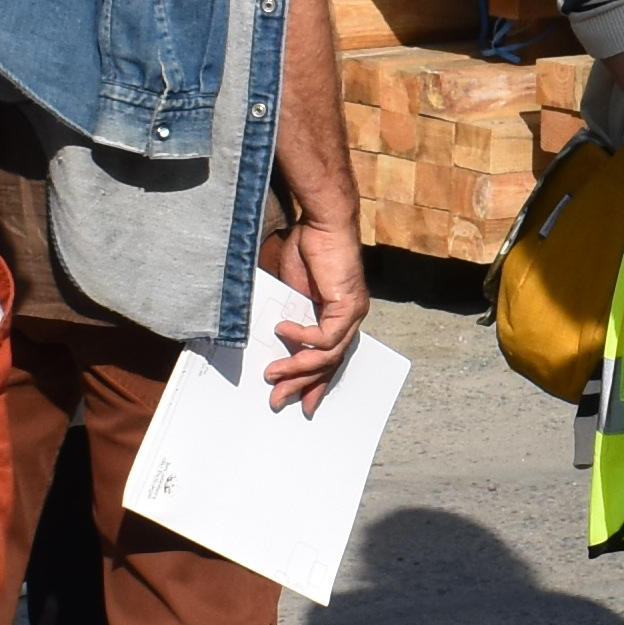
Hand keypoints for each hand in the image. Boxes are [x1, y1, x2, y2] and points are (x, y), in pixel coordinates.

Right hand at [264, 213, 367, 406]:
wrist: (323, 223)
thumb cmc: (307, 250)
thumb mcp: (292, 291)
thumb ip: (289, 316)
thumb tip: (271, 339)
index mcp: (338, 317)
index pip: (328, 358)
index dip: (313, 381)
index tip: (299, 400)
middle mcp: (350, 320)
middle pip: (328, 364)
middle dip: (302, 384)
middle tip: (278, 399)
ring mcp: (352, 314)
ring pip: (327, 356)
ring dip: (297, 367)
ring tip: (272, 373)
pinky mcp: (348, 306)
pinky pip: (325, 337)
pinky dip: (302, 338)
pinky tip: (283, 331)